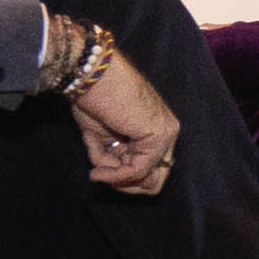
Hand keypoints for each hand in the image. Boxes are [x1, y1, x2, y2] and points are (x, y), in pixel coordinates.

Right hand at [65, 44, 174, 192]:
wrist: (92, 74)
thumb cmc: (93, 98)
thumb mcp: (103, 137)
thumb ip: (114, 158)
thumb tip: (112, 180)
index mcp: (154, 129)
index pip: (150, 169)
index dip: (124, 178)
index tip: (100, 173)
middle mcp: (166, 132)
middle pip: (154, 180)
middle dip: (125, 184)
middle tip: (102, 176)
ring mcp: (166, 134)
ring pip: (146, 178)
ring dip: (116, 178)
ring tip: (96, 164)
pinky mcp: (159, 136)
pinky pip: (137, 170)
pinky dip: (115, 176)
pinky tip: (98, 170)